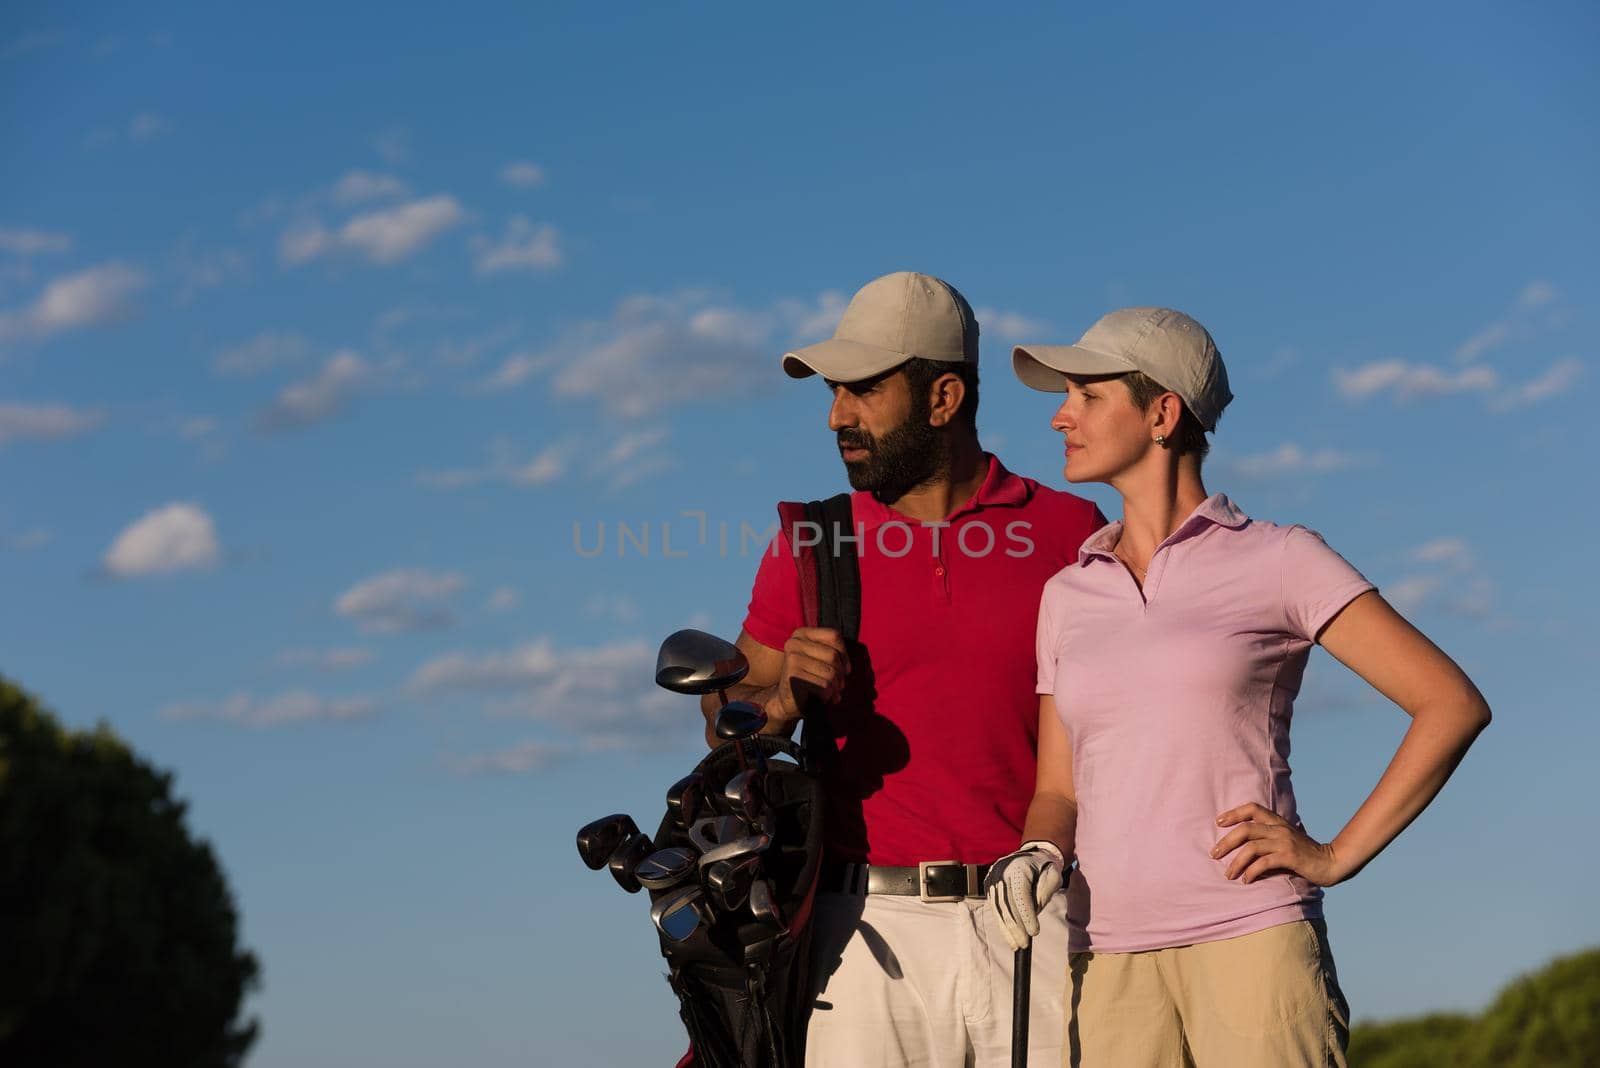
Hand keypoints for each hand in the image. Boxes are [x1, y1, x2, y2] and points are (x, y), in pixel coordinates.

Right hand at [764, 627, 849, 726]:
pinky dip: (828, 695)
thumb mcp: (818, 659)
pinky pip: (824, 685)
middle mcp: (794, 643)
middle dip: (841, 674)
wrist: (787, 700)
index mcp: (801, 634)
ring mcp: (792, 659)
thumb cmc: (808, 678)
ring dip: (836, 687)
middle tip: (839, 685)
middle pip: (833, 655)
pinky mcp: (793, 676)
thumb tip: (847, 668)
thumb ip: (832, 652)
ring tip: (832, 693)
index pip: (834, 635)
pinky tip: (823, 698)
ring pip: (830, 672)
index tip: (844, 669)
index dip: (844, 654)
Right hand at [983, 841, 1065, 950]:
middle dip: (1016, 927)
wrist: (1030, 855)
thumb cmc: (1045, 868)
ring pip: (998, 909)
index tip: (1034, 933)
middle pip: (1007, 904)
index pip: (1020, 894)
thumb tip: (1034, 912)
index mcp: (1018, 867)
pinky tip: (1009, 936)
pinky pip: (994, 908)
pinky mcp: (989, 887)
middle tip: (1024, 944)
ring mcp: (993, 879)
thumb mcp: (1053, 877)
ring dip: (1007, 929)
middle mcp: (1001, 872)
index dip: (1026, 915)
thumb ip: (1045, 893)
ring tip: (1016, 945)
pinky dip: (1002, 924)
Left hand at [1212, 803, 1347, 886]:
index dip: (1234, 813)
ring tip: (1228, 874)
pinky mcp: (1290, 857)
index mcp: (1278, 822)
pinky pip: (1264, 863)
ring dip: (1236, 862)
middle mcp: (1279, 829)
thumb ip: (1269, 837)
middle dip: (1226, 842)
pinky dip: (1252, 872)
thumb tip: (1243, 845)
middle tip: (1214, 854)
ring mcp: (1285, 842)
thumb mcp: (1286, 840)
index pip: (1252, 808)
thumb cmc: (1305, 854)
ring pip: (1251, 847)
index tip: (1218, 822)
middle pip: (1245, 829)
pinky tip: (1246, 880)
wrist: (1332, 863)